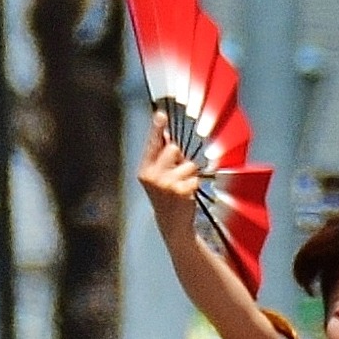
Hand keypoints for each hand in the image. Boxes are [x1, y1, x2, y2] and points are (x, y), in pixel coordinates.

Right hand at [138, 113, 203, 241]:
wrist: (171, 224)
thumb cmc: (166, 198)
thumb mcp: (157, 177)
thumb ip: (160, 156)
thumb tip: (165, 134)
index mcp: (144, 170)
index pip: (152, 144)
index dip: (157, 128)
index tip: (161, 114)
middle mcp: (153, 176)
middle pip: (173, 148)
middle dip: (179, 158)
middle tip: (176, 174)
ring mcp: (166, 184)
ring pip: (188, 163)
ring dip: (189, 173)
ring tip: (182, 187)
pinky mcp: (180, 191)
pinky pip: (194, 177)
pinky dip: (194, 184)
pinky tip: (187, 194)